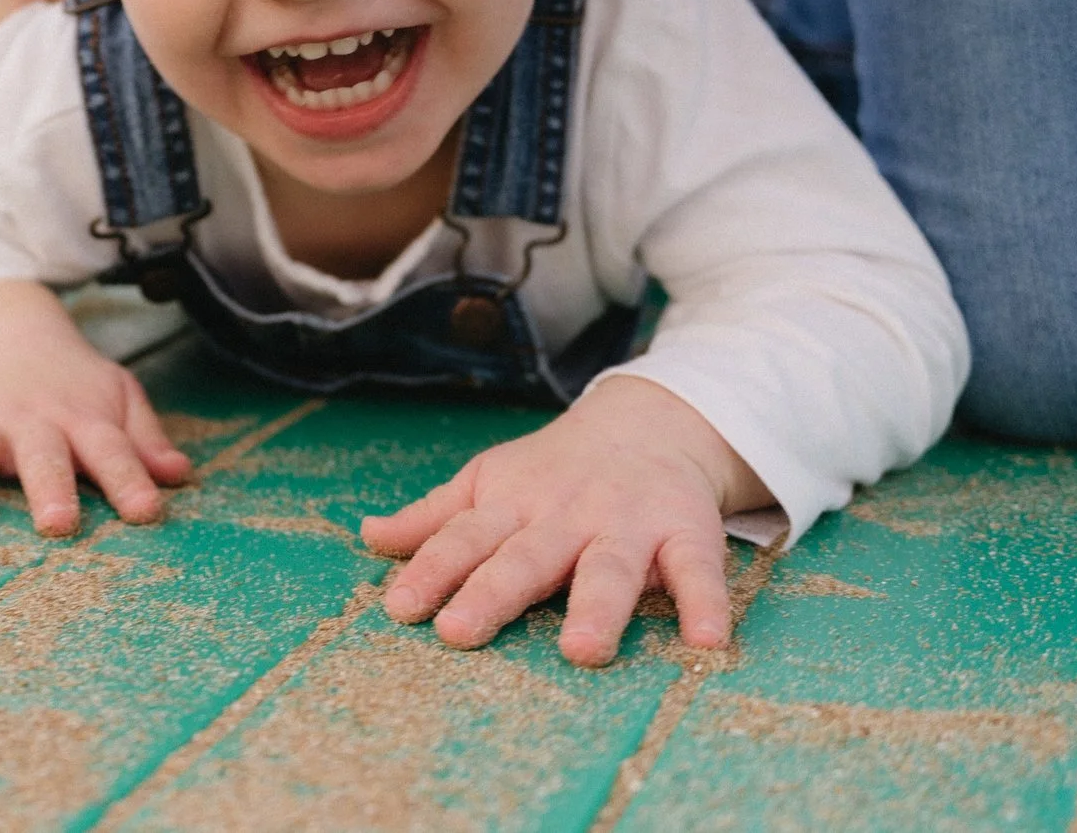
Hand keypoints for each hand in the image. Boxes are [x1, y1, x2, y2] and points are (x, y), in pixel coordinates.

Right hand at [0, 280, 191, 535]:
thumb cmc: (75, 386)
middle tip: (56, 526)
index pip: (114, 453)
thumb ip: (144, 437)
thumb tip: (178, 475)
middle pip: (44, 458)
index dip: (131, 482)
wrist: (15, 334)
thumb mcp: (118, 398)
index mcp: (82, 419)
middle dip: (49, 490)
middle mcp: (32, 423)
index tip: (148, 513)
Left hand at [359, 376, 770, 666]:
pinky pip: (698, 572)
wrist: (648, 424)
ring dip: (596, 607)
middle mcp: (566, 515)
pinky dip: (706, 604)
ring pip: (609, 568)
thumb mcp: (489, 483)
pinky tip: (707, 642)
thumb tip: (368, 537)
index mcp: (513, 504)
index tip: (400, 608)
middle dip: (493, 593)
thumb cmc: (552, 472)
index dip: (430, 571)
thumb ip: (435, 518)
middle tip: (459, 631)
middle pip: (525, 557)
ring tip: (581, 651)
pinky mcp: (687, 534)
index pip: (463, 539)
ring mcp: (627, 524)